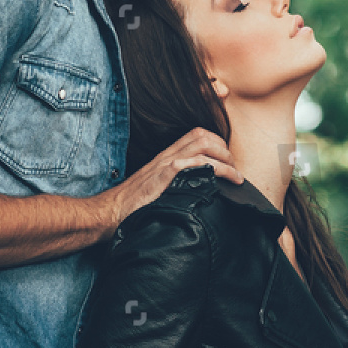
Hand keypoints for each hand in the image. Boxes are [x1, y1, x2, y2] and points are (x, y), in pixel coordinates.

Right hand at [104, 128, 241, 224]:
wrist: (111, 212)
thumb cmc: (133, 207)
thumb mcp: (156, 191)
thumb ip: (174, 185)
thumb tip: (198, 192)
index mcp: (166, 158)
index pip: (195, 135)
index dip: (216, 143)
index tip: (228, 161)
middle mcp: (167, 156)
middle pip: (202, 135)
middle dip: (224, 149)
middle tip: (234, 169)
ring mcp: (166, 163)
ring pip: (203, 145)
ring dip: (225, 158)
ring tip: (236, 175)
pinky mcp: (165, 174)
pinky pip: (197, 162)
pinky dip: (218, 168)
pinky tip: (227, 179)